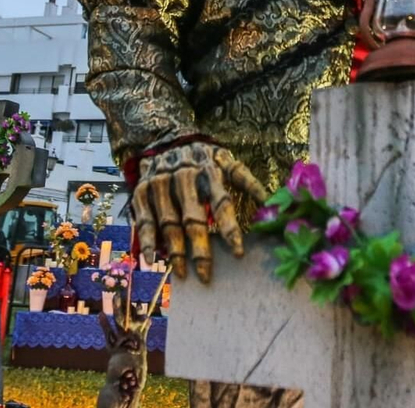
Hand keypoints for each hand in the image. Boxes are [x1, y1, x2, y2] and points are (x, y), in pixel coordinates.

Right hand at [133, 141, 269, 282]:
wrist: (164, 137)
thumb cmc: (202, 156)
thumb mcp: (226, 160)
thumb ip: (247, 181)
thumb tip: (272, 203)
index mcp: (209, 171)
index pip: (222, 204)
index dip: (230, 230)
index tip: (239, 253)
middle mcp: (184, 177)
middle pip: (193, 218)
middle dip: (199, 249)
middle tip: (205, 276)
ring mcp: (161, 184)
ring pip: (169, 222)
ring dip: (174, 250)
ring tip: (181, 273)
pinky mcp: (142, 191)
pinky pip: (144, 219)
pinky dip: (147, 240)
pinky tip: (152, 259)